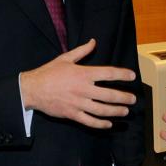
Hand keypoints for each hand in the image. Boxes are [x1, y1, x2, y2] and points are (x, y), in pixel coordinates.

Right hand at [21, 39, 136, 128]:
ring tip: (125, 111)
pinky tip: (109, 124)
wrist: (32, 89)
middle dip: (124, 97)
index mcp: (83, 74)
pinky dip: (101, 124)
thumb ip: (82, 51)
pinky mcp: (72, 114)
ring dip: (116, 111)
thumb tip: (93, 42)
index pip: (108, 73)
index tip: (132, 76)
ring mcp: (79, 103)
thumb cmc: (49, 72)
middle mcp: (83, 89)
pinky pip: (90, 121)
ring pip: (102, 110)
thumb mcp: (65, 58)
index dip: (122, 74)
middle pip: (109, 95)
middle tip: (133, 99)